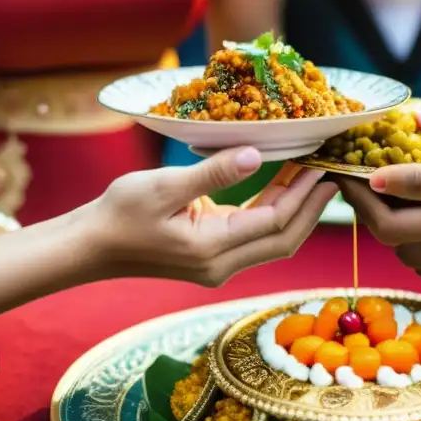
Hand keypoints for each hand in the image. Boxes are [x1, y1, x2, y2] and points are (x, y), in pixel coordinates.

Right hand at [82, 149, 336, 286]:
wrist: (89, 247)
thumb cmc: (119, 214)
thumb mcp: (163, 186)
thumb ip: (214, 173)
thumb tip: (257, 155)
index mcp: (212, 250)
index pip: (274, 223)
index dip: (303, 196)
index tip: (322, 167)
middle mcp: (221, 266)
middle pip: (283, 239)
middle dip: (310, 207)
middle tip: (331, 173)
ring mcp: (218, 266)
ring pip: (271, 240)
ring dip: (294, 210)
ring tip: (312, 175)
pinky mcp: (211, 258)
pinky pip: (253, 237)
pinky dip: (271, 212)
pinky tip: (280, 186)